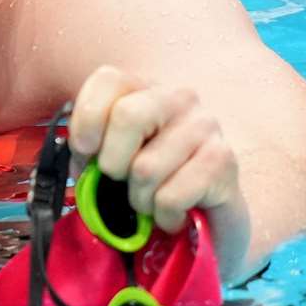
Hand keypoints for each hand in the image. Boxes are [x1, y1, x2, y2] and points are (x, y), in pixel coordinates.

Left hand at [68, 65, 241, 233]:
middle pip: (128, 115)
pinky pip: (170, 197)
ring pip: (146, 168)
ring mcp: (205, 127)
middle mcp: (179, 98)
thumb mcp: (110, 161)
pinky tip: (175, 214)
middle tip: (122, 181)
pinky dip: (163, 216)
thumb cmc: (149, 185)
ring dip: (139, 199)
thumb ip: (89, 153)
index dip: (87, 119)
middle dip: (113, 162)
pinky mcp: (223, 162)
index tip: (86, 151)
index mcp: (145, 89)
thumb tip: (81, 164)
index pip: (109, 80)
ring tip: (152, 202)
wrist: (205, 226)